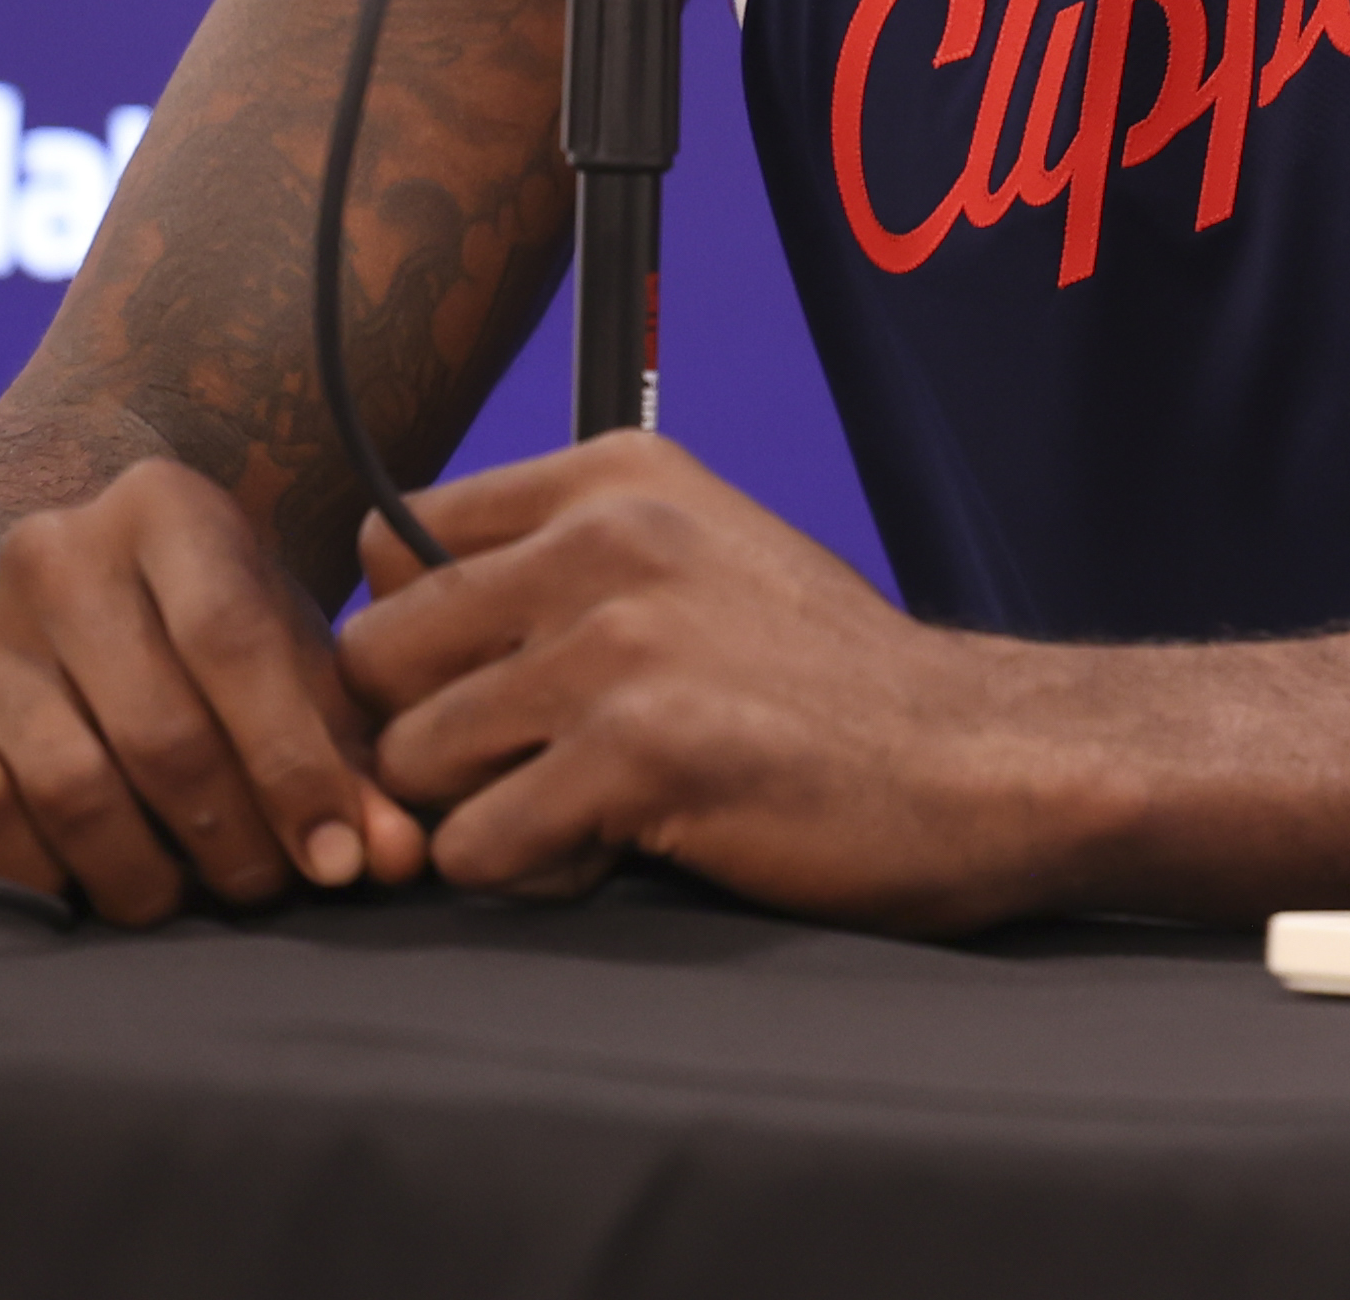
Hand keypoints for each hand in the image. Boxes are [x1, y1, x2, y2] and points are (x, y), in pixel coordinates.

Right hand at [0, 457, 430, 924]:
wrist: (52, 618)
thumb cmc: (204, 644)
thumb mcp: (287, 664)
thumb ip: (349, 755)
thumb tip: (397, 856)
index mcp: (163, 507)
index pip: (234, 641)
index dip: (293, 764)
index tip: (338, 857)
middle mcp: (54, 554)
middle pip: (160, 727)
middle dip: (231, 833)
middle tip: (270, 888)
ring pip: (74, 788)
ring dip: (146, 871)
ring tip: (191, 896)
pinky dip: (46, 875)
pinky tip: (93, 887)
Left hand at [342, 433, 1048, 926]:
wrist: (974, 760)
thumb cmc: (825, 682)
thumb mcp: (694, 556)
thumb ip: (552, 560)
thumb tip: (379, 592)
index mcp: (614, 478)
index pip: (390, 544)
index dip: (416, 641)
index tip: (490, 687)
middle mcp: (606, 538)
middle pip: (375, 661)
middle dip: (429, 737)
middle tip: (529, 771)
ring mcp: (619, 641)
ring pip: (412, 762)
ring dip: (481, 813)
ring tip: (589, 810)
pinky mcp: (637, 750)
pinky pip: (476, 847)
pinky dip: (532, 872)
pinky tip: (622, 847)